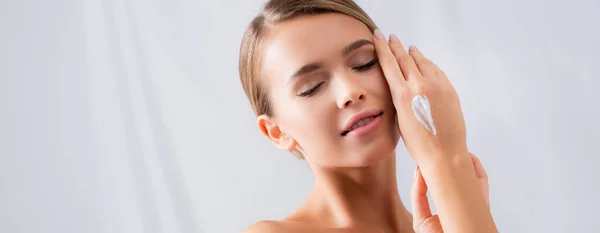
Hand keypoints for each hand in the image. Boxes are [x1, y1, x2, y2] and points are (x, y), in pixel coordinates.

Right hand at [373, 30, 466, 162]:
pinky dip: (428, 65)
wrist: (445, 154)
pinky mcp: (449, 89)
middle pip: (405, 58)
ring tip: (408, 48)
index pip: (389, 63)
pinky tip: (425, 63)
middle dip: (396, 46)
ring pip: (422, 62)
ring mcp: (437, 86)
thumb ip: (400, 97)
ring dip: (413, 54)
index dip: (382, 47)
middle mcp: (419, 86)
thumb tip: (402, 84)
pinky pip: (436, 71)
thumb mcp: (400, 119)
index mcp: (402, 94)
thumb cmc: (419, 143)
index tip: (377, 36)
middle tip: (390, 37)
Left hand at [411, 152, 488, 232]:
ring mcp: (472, 206)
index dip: (440, 168)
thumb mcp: (421, 219)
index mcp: (447, 207)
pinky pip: (482, 188)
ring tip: (460, 151)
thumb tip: (419, 172)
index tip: (433, 153)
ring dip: (469, 164)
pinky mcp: (481, 210)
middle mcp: (461, 205)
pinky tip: (470, 162)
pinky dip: (478, 174)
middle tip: (450, 147)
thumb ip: (419, 196)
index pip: (445, 183)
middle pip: (461, 179)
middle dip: (458, 163)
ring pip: (473, 180)